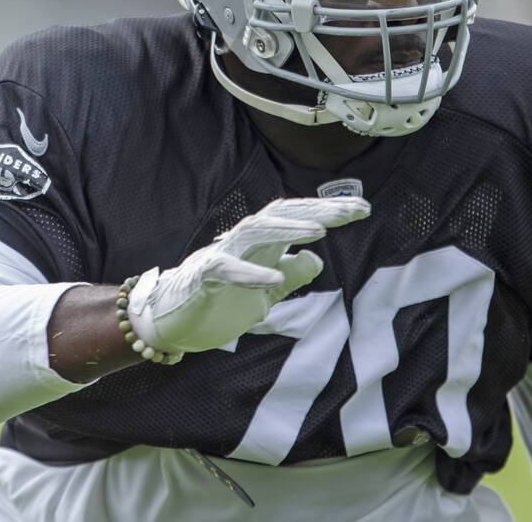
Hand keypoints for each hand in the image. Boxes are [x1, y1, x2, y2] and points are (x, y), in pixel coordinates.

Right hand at [127, 197, 369, 354]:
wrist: (170, 322)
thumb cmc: (216, 303)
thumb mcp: (264, 294)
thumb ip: (289, 276)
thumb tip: (316, 259)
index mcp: (259, 245)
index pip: (296, 218)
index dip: (328, 211)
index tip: (362, 209)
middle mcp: (242, 243)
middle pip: (281, 215)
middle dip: (317, 211)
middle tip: (354, 210)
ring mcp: (220, 255)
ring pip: (255, 232)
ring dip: (287, 231)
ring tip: (320, 232)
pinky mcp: (201, 277)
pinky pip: (225, 270)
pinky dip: (249, 273)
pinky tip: (273, 278)